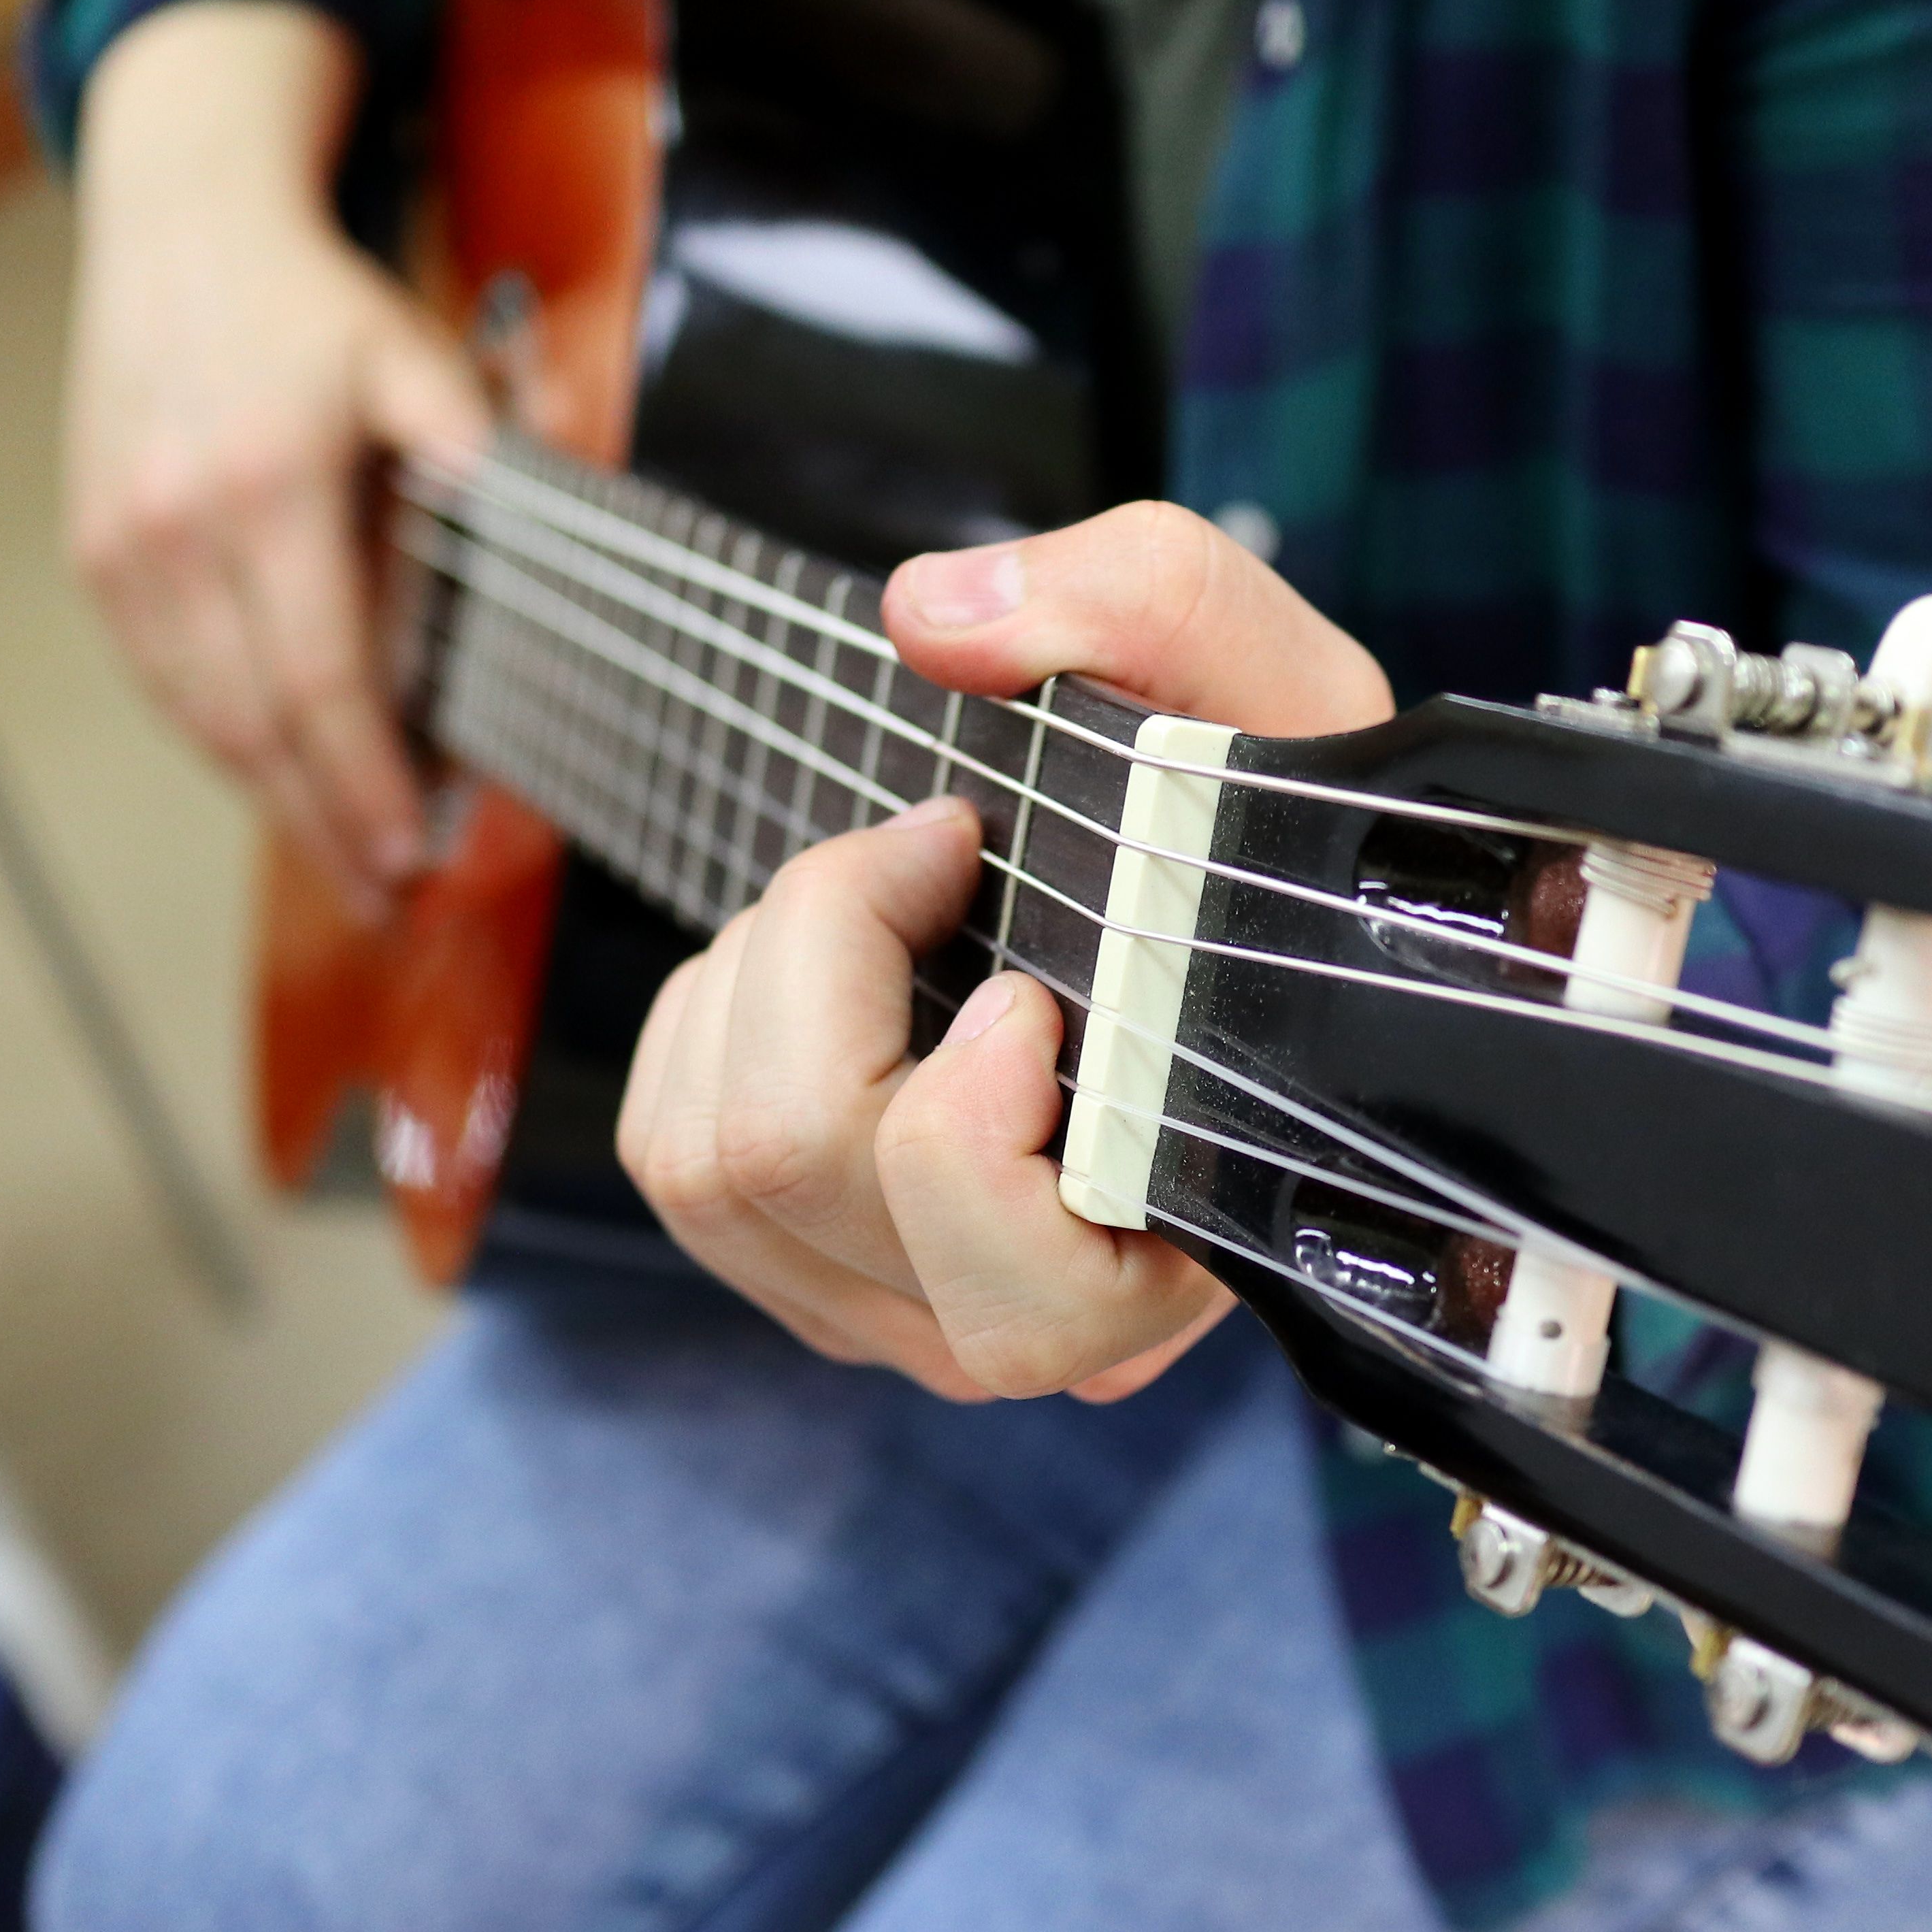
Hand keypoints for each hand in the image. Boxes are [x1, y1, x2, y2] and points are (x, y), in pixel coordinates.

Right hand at [64, 0, 489, 903]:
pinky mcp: (94, 556)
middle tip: (386, 898)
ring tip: (342, 864)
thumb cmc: (306, 302)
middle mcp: (173, 531)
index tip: (408, 851)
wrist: (176, 228)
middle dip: (322, 825)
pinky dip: (221, 743)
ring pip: (198, 719)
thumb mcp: (408, 347)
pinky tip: (275, 781)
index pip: (316, 680)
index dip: (362, 780)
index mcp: (261, 491)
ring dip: (270, 802)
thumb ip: (467, 431)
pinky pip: (162, 683)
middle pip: (250, 727)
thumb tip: (523, 502)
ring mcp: (121, 550)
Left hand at [619, 501, 1393, 1400]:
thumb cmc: (1254, 813)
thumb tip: (934, 619)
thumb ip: (1140, 604)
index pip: (1019, 1286)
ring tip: (882, 910)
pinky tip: (823, 975)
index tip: (1022, 977)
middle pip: (796, 1165)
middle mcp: (1044, 1327)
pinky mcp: (816, 1281)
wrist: (1226, 896)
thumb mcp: (1262, 673)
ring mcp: (915, 1317)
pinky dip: (710, 1027)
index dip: (964, 1109)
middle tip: (934, 858)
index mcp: (1183, 1238)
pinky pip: (670, 1161)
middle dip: (823, 952)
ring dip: (758, 984)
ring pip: (708, 1169)